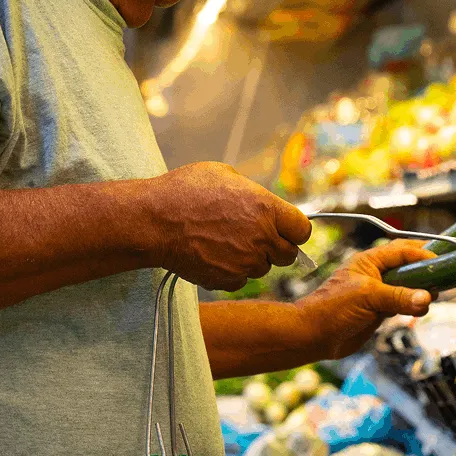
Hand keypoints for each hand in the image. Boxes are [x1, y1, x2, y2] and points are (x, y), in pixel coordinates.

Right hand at [147, 162, 310, 290]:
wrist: (153, 220)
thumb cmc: (185, 191)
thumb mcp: (225, 175)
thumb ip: (252, 192)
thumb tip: (262, 203)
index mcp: (267, 209)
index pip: (303, 230)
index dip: (294, 230)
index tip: (285, 229)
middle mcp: (262, 237)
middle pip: (288, 255)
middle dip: (277, 248)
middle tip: (258, 238)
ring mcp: (245, 262)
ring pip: (263, 268)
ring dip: (252, 260)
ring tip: (227, 243)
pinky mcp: (227, 279)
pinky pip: (240, 280)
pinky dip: (232, 272)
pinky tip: (215, 256)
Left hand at [297, 240, 433, 358]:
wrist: (312, 336)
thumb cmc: (331, 309)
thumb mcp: (368, 297)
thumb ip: (399, 297)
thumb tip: (427, 299)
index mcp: (369, 261)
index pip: (403, 251)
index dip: (423, 254)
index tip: (443, 262)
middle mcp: (375, 274)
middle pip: (407, 266)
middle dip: (426, 269)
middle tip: (446, 275)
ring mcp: (377, 293)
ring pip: (407, 286)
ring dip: (421, 290)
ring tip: (437, 293)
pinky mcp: (378, 311)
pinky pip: (402, 304)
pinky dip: (414, 306)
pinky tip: (422, 309)